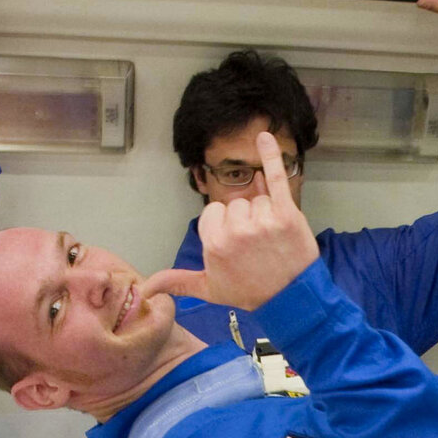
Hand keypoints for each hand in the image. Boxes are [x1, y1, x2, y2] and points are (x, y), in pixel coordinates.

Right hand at [142, 133, 319, 310]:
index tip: (236, 247)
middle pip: (236, 205)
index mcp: (213, 243)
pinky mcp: (286, 213)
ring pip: (256, 199)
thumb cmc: (250, 293)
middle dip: (246, 221)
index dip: (225, 227)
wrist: (292, 300)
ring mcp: (262, 221)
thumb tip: (145, 287)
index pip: (213, 213)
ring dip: (264, 213)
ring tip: (272, 240)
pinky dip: (271, 156)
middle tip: (258, 247)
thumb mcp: (209, 289)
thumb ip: (177, 281)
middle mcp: (235, 230)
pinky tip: (264, 137)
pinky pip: (275, 178)